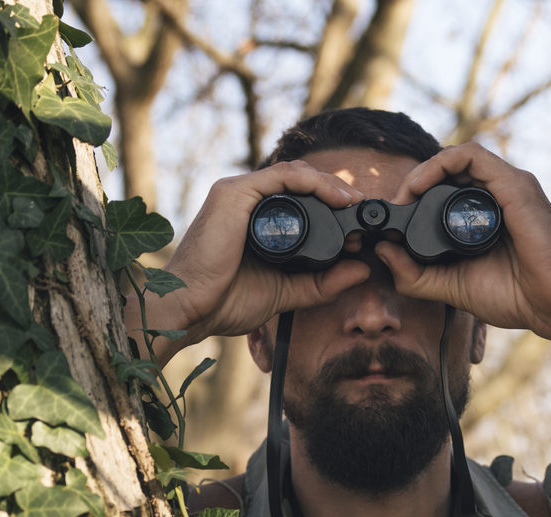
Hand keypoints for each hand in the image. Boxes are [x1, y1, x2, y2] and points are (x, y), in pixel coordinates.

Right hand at [127, 160, 370, 365]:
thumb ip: (322, 283)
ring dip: (330, 185)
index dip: (333, 208)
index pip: (300, 199)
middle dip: (336, 194)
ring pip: (296, 174)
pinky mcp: (235, 193)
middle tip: (361, 214)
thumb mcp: (285, 292)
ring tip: (354, 204)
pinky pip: (283, 175)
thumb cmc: (224, 302)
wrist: (189, 309)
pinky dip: (314, 182)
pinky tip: (337, 198)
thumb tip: (362, 271)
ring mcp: (238, 193)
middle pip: (301, 182)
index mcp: (254, 219)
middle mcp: (245, 200)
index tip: (358, 230)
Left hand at [377, 142, 550, 375]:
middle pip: (446, 170)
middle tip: (394, 208)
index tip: (392, 220)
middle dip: (412, 183)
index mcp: (483, 214)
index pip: (443, 188)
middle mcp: (496, 195)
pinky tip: (419, 186)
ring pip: (456, 157)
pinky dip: (440, 164)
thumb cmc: (514, 296)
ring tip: (404, 196)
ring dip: (421, 171)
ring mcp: (507, 186)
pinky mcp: (515, 185)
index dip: (412, 195)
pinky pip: (472, 156)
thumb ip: (414, 274)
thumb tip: (382, 251)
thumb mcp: (449, 286)